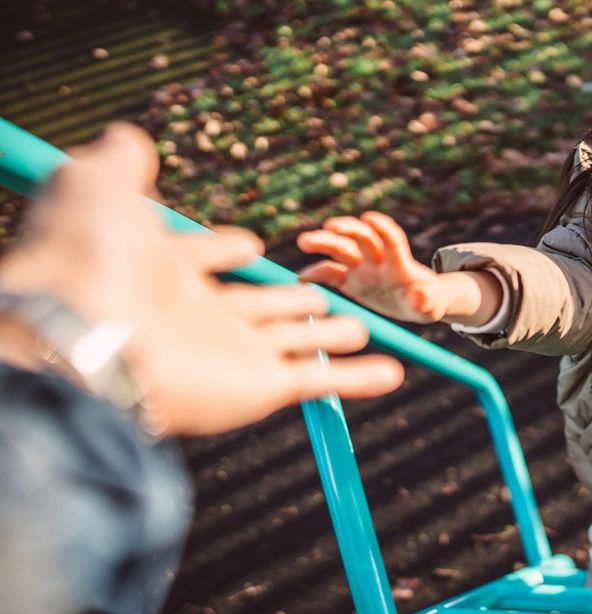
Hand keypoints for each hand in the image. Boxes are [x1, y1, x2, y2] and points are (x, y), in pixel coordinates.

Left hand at [0, 123, 404, 435]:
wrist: (91, 334)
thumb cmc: (92, 259)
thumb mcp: (100, 187)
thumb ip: (120, 161)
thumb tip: (129, 138)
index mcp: (164, 276)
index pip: (203, 262)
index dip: (223, 252)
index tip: (249, 247)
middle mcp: (201, 319)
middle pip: (262, 308)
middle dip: (295, 302)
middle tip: (326, 296)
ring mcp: (234, 357)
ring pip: (298, 344)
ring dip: (332, 337)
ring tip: (361, 326)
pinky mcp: (262, 387)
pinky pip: (322, 382)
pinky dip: (359, 379)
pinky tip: (391, 373)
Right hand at [297, 213, 450, 322]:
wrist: (419, 303)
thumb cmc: (429, 302)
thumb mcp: (432, 305)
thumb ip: (426, 301)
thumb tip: (419, 297)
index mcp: (400, 264)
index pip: (392, 240)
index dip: (382, 227)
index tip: (369, 217)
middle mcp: (379, 261)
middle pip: (362, 239)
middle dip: (347, 230)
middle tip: (330, 226)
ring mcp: (362, 269)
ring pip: (342, 249)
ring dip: (324, 243)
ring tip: (305, 241)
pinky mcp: (351, 281)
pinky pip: (330, 274)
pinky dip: (316, 274)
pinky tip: (301, 279)